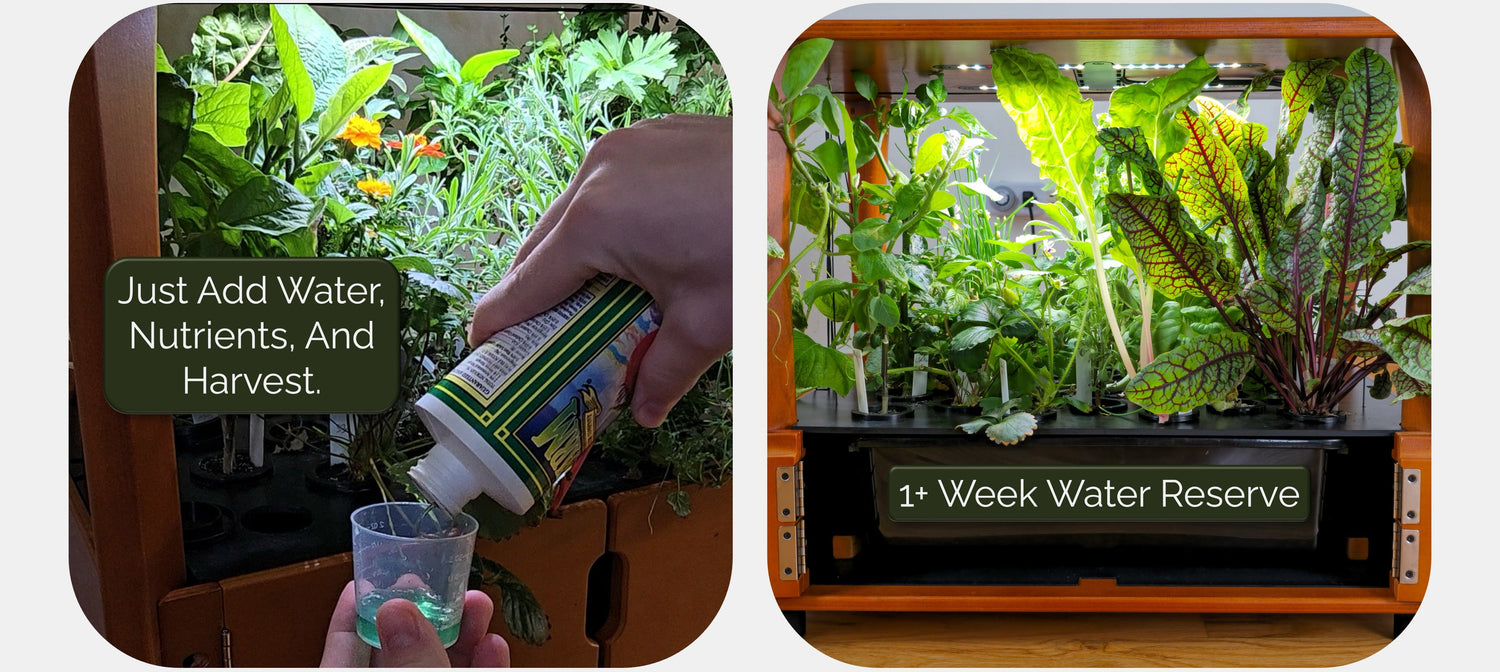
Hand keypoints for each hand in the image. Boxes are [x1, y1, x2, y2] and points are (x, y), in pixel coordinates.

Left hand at [320, 581, 509, 666]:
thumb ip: (406, 662)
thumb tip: (398, 609)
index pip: (342, 650)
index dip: (354, 610)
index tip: (372, 573)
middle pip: (399, 650)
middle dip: (424, 613)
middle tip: (439, 581)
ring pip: (440, 664)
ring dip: (464, 634)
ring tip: (480, 603)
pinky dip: (483, 664)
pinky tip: (494, 645)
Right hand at [468, 114, 731, 426]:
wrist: (808, 174)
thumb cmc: (759, 241)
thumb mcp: (708, 321)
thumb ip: (664, 371)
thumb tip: (644, 411)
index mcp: (598, 220)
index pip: (527, 283)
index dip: (500, 322)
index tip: (483, 349)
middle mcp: (598, 172)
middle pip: (543, 246)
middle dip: (538, 294)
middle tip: (544, 339)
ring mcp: (624, 146)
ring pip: (572, 212)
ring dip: (573, 256)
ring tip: (595, 302)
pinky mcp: (650, 136)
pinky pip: (606, 185)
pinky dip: (606, 222)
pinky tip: (633, 255)